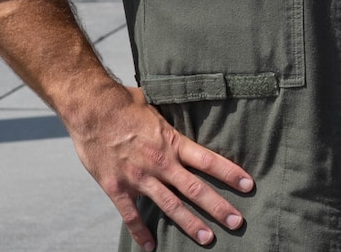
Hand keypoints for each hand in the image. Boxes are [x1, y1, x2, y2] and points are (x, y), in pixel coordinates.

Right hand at [65, 80, 252, 249]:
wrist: (92, 109)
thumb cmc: (126, 103)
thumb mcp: (159, 108)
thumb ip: (174, 123)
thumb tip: (192, 109)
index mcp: (173, 143)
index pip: (208, 161)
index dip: (230, 173)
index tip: (248, 185)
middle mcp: (160, 163)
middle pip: (195, 189)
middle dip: (218, 207)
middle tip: (237, 221)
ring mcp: (138, 177)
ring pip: (170, 206)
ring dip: (190, 223)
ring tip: (208, 238)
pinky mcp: (116, 187)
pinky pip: (131, 215)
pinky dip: (140, 232)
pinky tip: (150, 247)